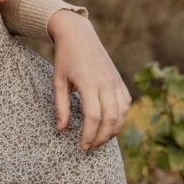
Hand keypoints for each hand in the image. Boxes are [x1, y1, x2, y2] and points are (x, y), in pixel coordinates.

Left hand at [48, 10, 130, 149]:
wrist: (79, 35)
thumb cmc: (65, 58)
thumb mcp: (58, 81)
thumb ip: (61, 106)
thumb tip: (62, 129)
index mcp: (89, 83)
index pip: (93, 116)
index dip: (89, 135)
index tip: (82, 146)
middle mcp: (106, 83)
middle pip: (111, 118)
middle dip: (101, 137)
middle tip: (90, 147)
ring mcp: (115, 81)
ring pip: (122, 113)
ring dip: (113, 130)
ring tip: (100, 140)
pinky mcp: (119, 80)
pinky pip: (126, 103)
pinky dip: (121, 117)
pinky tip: (111, 125)